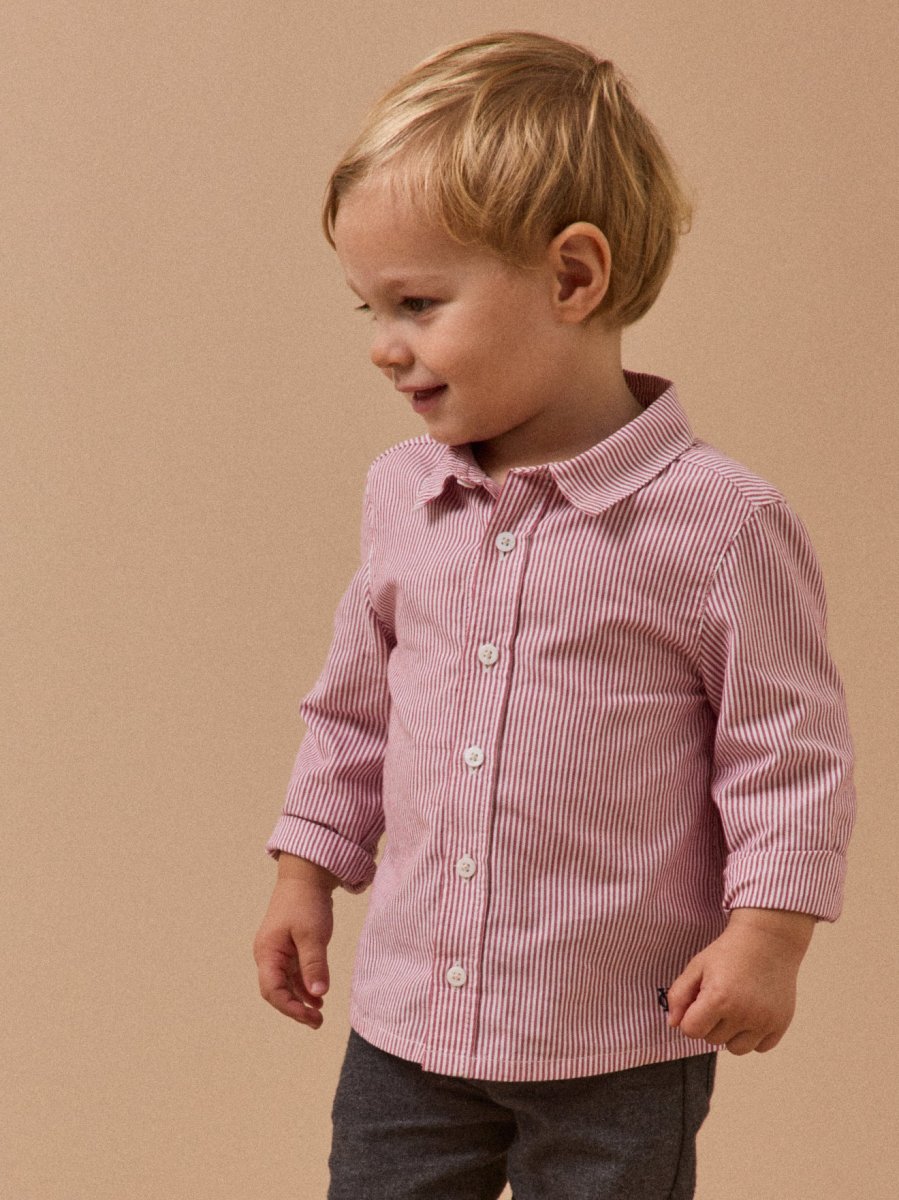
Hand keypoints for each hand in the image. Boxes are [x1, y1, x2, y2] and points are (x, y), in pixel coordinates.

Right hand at [253, 876, 334, 1027]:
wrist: (307, 875)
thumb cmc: (306, 902)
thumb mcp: (312, 935)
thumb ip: (314, 964)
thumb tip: (318, 993)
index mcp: (267, 952)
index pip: (273, 990)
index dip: (290, 1008)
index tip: (310, 1018)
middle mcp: (268, 954)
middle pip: (277, 991)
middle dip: (295, 1008)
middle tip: (317, 1022)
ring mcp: (278, 951)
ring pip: (286, 984)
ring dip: (301, 999)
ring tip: (319, 1014)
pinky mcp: (289, 947)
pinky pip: (294, 973)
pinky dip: (305, 985)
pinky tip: (318, 995)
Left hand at [665, 908, 815, 1055]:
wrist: (768, 940)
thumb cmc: (729, 952)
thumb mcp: (697, 966)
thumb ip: (679, 995)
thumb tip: (673, 1024)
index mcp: (718, 998)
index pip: (691, 1031)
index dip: (690, 1017)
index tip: (699, 1002)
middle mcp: (743, 1014)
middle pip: (712, 1040)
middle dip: (711, 1022)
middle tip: (720, 997)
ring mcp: (764, 1022)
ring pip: (736, 1049)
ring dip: (731, 1034)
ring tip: (736, 1008)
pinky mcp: (780, 1025)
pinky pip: (760, 1047)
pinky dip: (754, 1036)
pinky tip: (753, 1012)